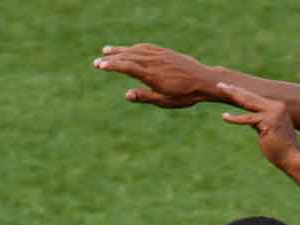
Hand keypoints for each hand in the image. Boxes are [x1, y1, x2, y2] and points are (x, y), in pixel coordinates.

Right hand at [94, 43, 209, 107]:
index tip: (100, 65)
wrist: (203, 80)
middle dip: (111, 58)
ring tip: (107, 51)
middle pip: (127, 56)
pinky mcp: (164, 52)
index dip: (112, 66)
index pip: (126, 67)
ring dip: (120, 51)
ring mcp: (159, 55)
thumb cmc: (185, 95)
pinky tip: (128, 50)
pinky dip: (134, 48)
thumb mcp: (164, 101)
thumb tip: (127, 95)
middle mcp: (153, 61)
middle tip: (96, 61)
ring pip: (135, 50)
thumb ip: (145, 96)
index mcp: (151, 74)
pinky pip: (145, 47)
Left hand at [218, 83, 299, 171]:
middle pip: (250, 97)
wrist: (292, 159)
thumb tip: (251, 122)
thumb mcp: (269, 131)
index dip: (242, 93)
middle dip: (234, 90)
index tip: (230, 88)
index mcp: (277, 107)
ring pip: (248, 102)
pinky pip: (247, 120)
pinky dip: (235, 119)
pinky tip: (224, 117)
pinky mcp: (267, 123)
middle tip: (220, 84)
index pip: (255, 98)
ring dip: (233, 95)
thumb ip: (261, 123)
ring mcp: (272, 113)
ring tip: (220, 89)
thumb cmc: (281, 149)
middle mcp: (276, 107)